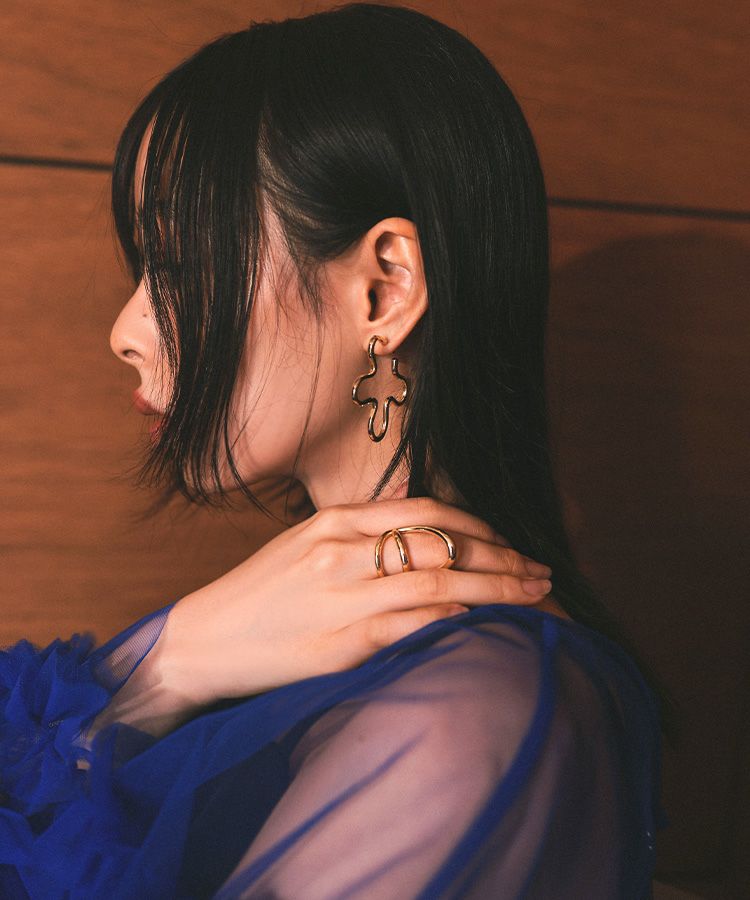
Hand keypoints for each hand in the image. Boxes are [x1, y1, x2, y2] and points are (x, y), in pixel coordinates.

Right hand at [155, 496, 552, 710]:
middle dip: (501, 558)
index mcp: (334, 522)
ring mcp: (342, 597)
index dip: (478, 526)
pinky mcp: (341, 644)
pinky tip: (486, 628)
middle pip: (442, 545)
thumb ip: (359, 536)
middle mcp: (341, 551)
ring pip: (438, 585)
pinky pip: (413, 628)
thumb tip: (421, 535)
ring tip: (535, 598)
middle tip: (540, 571)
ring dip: (496, 592)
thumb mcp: (304, 545)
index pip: (425, 511)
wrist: (204, 640)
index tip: (510, 542)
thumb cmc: (259, 595)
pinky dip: (456, 625)